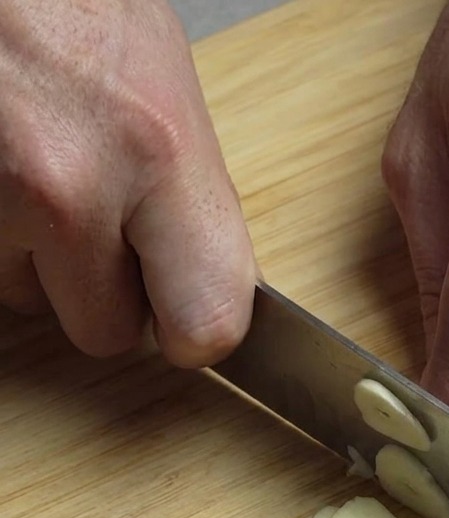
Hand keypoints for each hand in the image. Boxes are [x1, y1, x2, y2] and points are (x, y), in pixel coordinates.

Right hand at [0, 1, 255, 366]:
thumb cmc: (72, 4)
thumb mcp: (164, 87)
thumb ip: (189, 195)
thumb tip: (204, 273)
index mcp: (160, 152)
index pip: (207, 322)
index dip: (193, 331)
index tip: (183, 320)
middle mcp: (71, 185)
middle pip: (105, 332)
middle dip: (102, 294)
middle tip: (99, 229)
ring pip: (28, 301)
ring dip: (35, 260)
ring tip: (33, 170)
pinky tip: (1, 167)